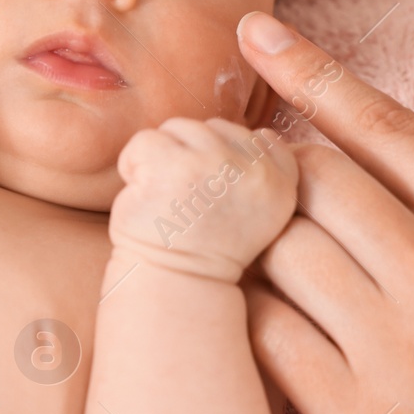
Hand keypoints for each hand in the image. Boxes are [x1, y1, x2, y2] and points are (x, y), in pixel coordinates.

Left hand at [109, 117, 298, 283]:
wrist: (175, 284)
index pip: (262, 138)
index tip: (216, 198)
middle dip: (192, 157)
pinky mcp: (170, 167)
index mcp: (280, 183)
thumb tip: (257, 132)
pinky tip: (144, 197)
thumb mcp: (258, 212)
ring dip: (161, 159)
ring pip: (177, 128)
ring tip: (165, 199)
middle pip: (213, 128)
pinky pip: (143, 141)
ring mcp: (212, 165)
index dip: (229, 160)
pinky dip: (133, 165)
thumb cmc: (207, 248)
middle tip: (186, 202)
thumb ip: (261, 171)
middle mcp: (253, 170)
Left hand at [235, 10, 413, 413]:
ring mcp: (398, 349)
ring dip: (247, 237)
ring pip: (275, 250)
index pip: (382, 125)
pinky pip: (265, 335)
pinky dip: (243, 311)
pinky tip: (247, 310)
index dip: (309, 71)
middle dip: (269, 169)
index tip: (255, 31)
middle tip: (248, 178)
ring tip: (245, 246)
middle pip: (309, 180)